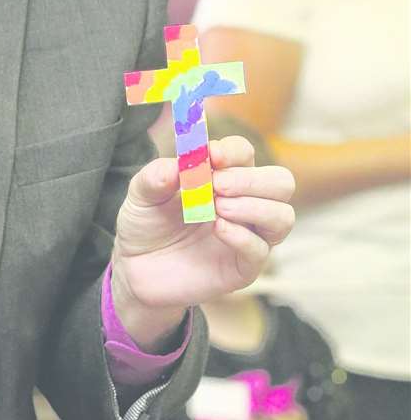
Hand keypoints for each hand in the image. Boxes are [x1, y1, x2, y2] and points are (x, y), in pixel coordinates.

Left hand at [111, 136, 295, 346]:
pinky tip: (218, 228)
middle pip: (281, 182)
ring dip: (254, 207)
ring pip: (283, 216)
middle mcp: (245, 204)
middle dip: (252, 179)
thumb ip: (156, 176)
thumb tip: (180, 163)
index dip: (233, 151)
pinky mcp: (242, 268)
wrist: (135, 268)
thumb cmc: (146, 225)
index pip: (245, 154)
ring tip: (217, 208)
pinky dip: (242, 237)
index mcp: (224, 177)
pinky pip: (260, 251)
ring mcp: (248, 236)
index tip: (211, 155)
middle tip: (218, 185)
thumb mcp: (141, 195)